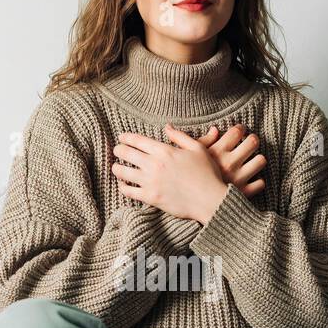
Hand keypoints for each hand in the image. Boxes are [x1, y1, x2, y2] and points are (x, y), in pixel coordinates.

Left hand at [112, 124, 228, 223]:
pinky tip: (123, 185)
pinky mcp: (150, 198)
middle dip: (118, 150)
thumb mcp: (197, 149)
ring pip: (122, 172)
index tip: (121, 137)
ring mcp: (150, 182)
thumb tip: (167, 127)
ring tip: (116, 167)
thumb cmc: (207, 174)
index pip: (137, 140)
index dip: (126, 137)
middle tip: (117, 151)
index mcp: (164, 151)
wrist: (210, 200)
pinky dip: (123, 187)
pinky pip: (128, 191)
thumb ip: (180, 136)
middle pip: (125, 153)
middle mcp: (154, 164)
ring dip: (117, 168)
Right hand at [197, 124, 266, 198]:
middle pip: (253, 142)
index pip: (237, 131)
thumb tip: (215, 129)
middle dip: (252, 141)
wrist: (191, 204)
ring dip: (257, 161)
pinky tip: (250, 181)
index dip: (240, 129)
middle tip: (249, 144)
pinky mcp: (243, 193)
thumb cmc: (188, 178)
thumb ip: (203, 141)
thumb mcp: (190, 157)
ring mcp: (238, 178)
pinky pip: (260, 183)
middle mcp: (229, 163)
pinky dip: (256, 182)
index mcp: (217, 152)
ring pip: (260, 161)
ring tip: (251, 162)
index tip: (239, 132)